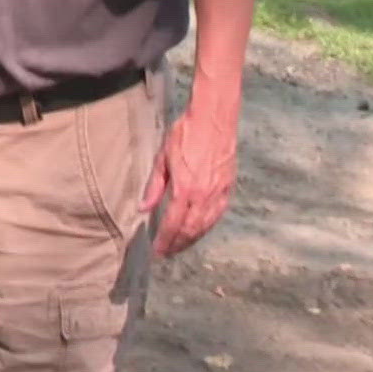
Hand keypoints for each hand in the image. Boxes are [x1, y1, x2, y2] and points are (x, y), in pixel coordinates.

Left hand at [140, 105, 237, 256]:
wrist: (214, 119)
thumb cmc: (185, 134)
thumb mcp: (162, 158)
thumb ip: (154, 186)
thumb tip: (143, 209)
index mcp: (185, 189)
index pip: (174, 223)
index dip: (165, 240)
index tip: (157, 251)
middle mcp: (204, 195)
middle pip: (191, 229)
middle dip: (178, 244)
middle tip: (167, 253)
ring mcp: (219, 193)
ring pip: (206, 225)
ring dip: (192, 239)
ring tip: (180, 246)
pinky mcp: (228, 188)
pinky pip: (217, 215)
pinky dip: (206, 227)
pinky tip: (199, 230)